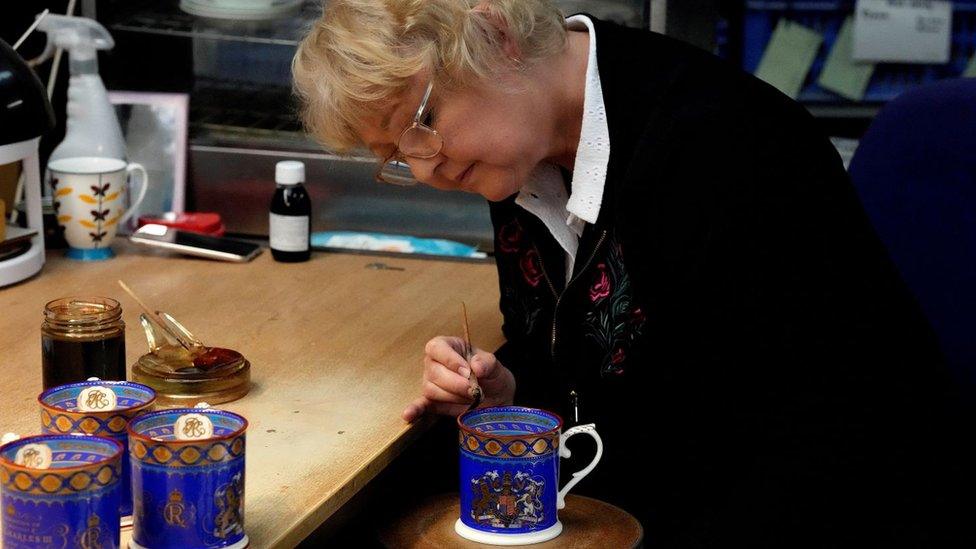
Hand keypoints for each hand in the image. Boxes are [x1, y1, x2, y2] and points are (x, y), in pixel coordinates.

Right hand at [401, 336, 515, 421]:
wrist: (497, 398)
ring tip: (471, 398)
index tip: (467, 370)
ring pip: (432, 390)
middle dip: (456, 384)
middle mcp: (434, 363)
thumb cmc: (492, 376)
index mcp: (448, 346)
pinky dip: (415, 410)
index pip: (437, 347)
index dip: (449, 359)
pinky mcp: (432, 402)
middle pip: (434, 372)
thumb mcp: (496, 366)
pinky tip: (408, 414)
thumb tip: (476, 366)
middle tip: (474, 390)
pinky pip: (420, 405)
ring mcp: (431, 383)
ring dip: (453, 397)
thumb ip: (488, 363)